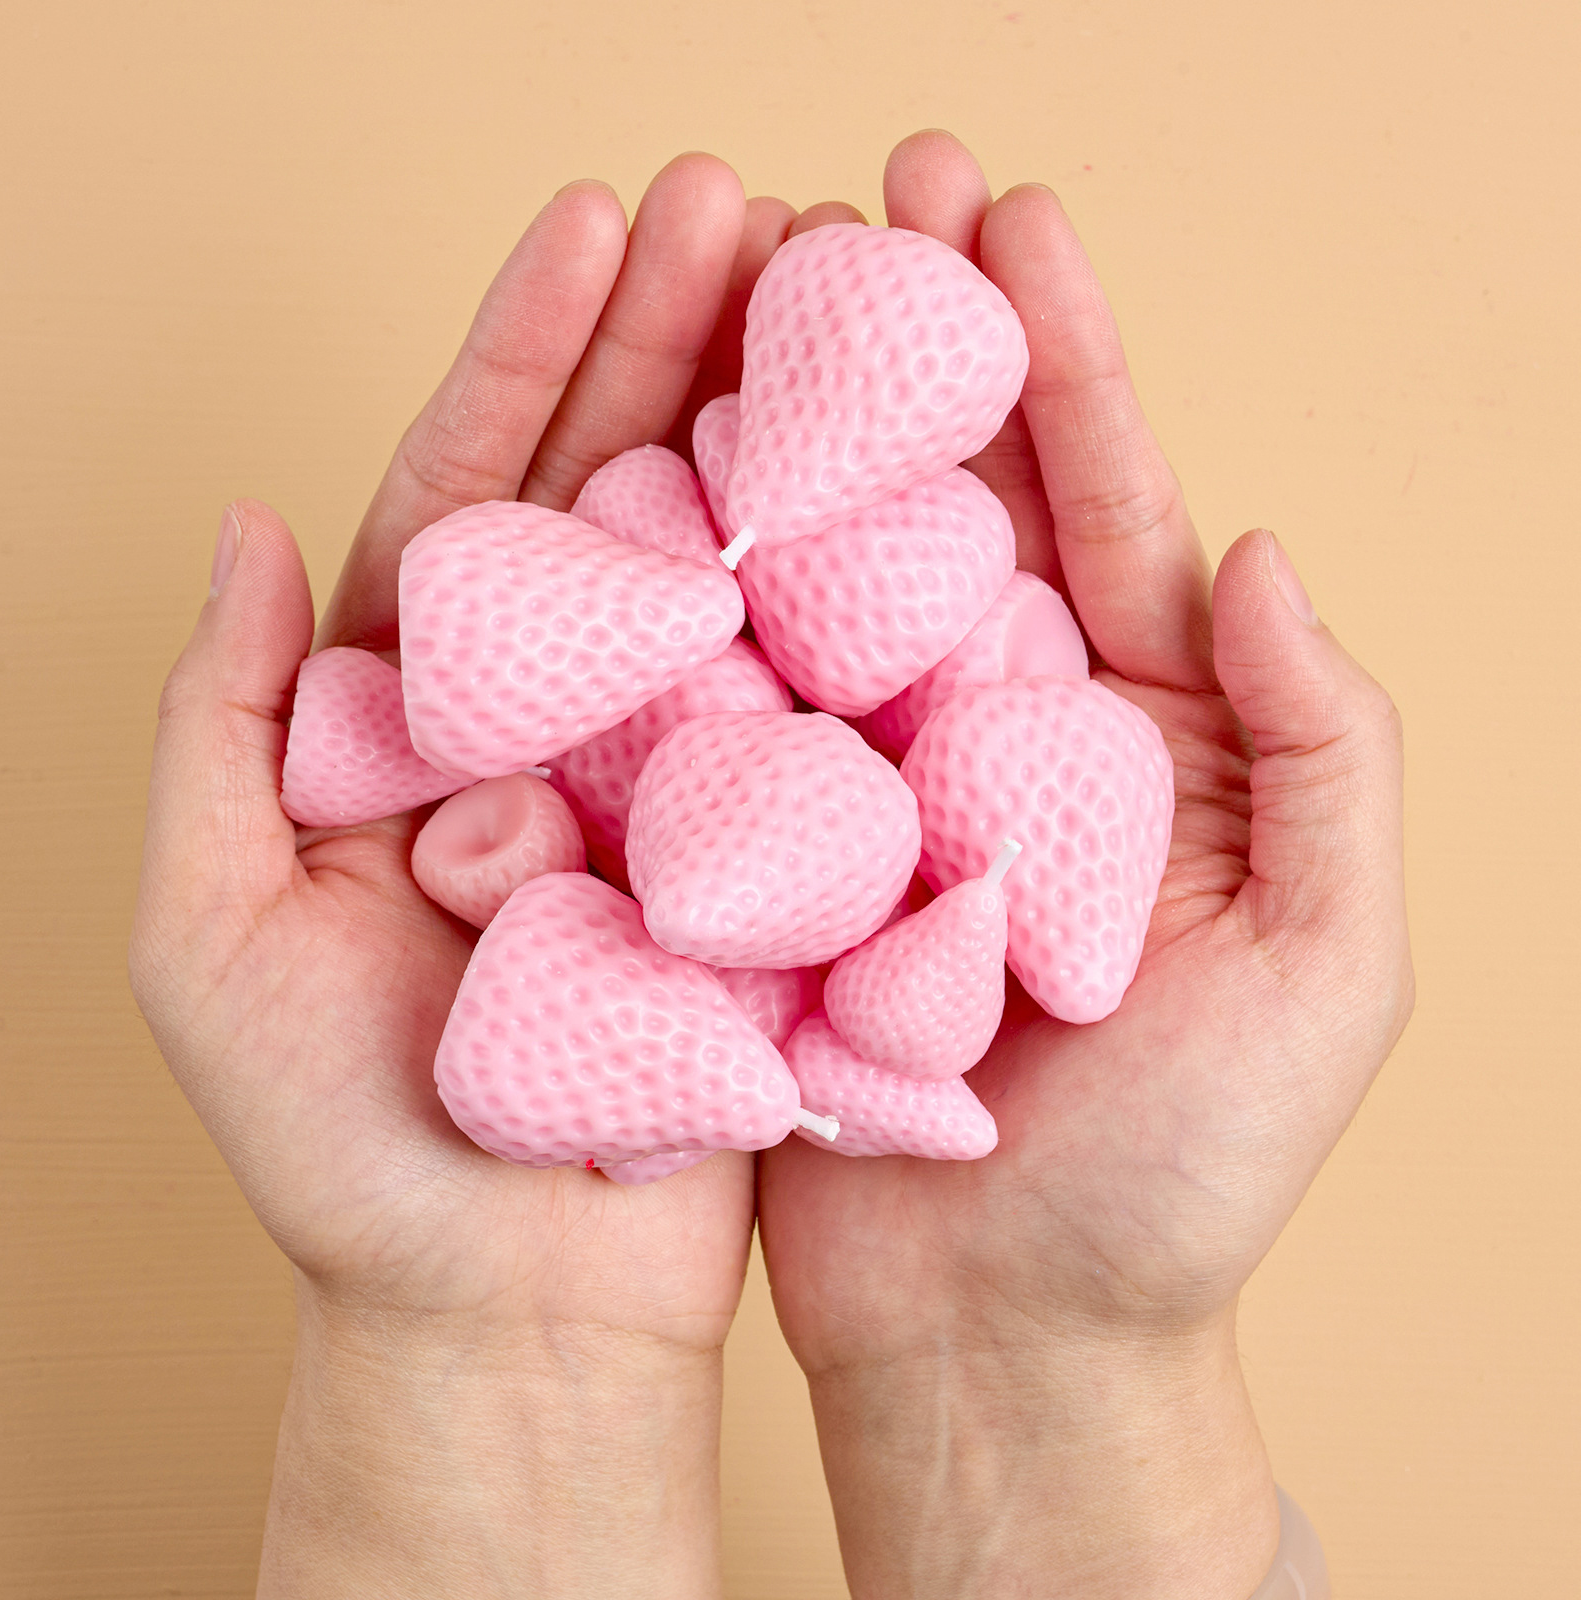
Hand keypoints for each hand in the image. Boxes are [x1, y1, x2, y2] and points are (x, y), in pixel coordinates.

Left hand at [129, 155, 800, 1598]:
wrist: (513, 1309)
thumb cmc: (347, 1148)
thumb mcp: (212, 937)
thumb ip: (224, 730)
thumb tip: (250, 528)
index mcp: (436, 719)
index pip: (484, 498)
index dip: (537, 358)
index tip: (604, 223)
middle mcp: (570, 729)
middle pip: (630, 509)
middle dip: (685, 351)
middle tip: (765, 208)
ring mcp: (687, 788)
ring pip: (743, 590)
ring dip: (789, 443)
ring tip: (853, 297)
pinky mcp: (779, 866)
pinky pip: (825, 723)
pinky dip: (867, 611)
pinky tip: (923, 494)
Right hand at [758, 132, 1413, 1599]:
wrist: (1004, 1339)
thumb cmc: (1180, 1179)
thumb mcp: (1326, 967)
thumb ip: (1322, 750)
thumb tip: (1254, 544)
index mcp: (1128, 737)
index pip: (1092, 507)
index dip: (1054, 354)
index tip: (996, 211)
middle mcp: (983, 737)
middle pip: (939, 509)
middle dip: (899, 347)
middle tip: (840, 194)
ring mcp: (855, 795)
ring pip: (814, 586)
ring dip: (776, 437)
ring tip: (726, 292)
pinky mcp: (754, 869)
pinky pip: (713, 721)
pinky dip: (681, 608)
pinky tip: (637, 488)